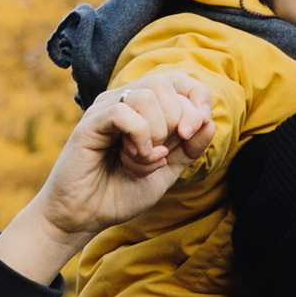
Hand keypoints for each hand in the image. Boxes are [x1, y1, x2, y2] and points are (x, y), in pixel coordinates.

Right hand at [0, 70, 217, 284]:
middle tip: (165, 151)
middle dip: (177, 119)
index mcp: (145, 108)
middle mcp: (125, 101)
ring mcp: (106, 109)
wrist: (85, 215)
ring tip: (142, 159)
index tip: (192, 134)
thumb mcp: (166, 171)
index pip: (179, 81)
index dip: (196, 101)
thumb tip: (210, 122)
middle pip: (164, 83)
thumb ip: (189, 149)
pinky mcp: (90, 123)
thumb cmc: (121, 191)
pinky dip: (139, 138)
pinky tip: (131, 158)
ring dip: (155, 134)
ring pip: (146, 95)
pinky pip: (124, 112)